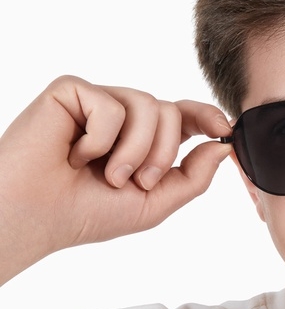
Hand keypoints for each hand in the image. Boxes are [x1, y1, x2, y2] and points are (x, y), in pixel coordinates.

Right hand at [0, 76, 232, 283]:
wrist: (37, 217)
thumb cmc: (86, 213)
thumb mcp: (153, 203)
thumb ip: (193, 177)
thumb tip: (223, 145)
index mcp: (142, 138)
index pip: (183, 116)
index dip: (207, 115)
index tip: (224, 128)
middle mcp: (122, 115)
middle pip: (171, 111)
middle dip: (162, 153)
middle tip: (135, 181)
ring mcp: (97, 100)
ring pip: (148, 104)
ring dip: (134, 150)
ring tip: (106, 174)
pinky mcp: (71, 91)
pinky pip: (110, 104)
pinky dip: (99, 139)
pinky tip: (74, 155)